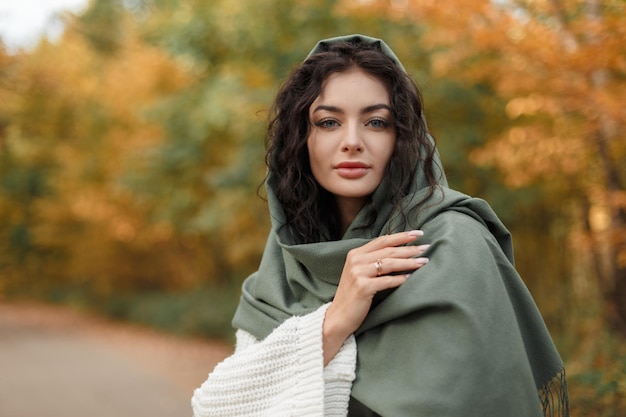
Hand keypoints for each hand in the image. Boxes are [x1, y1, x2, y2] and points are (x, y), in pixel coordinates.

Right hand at [323, 230, 428, 363]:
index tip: (418, 233)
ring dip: (409, 262)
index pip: (382, 240)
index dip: (401, 236)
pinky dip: (400, 279)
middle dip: (409, 248)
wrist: (339, 316)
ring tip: (424, 262)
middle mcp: (356, 260)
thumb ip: (373, 260)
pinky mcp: (362, 287)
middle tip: (426, 247)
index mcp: (355, 254)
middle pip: (388, 250)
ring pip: (389, 263)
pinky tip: (411, 278)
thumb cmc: (354, 295)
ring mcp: (358, 273)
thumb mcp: (359, 272)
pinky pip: (386, 281)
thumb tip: (400, 251)